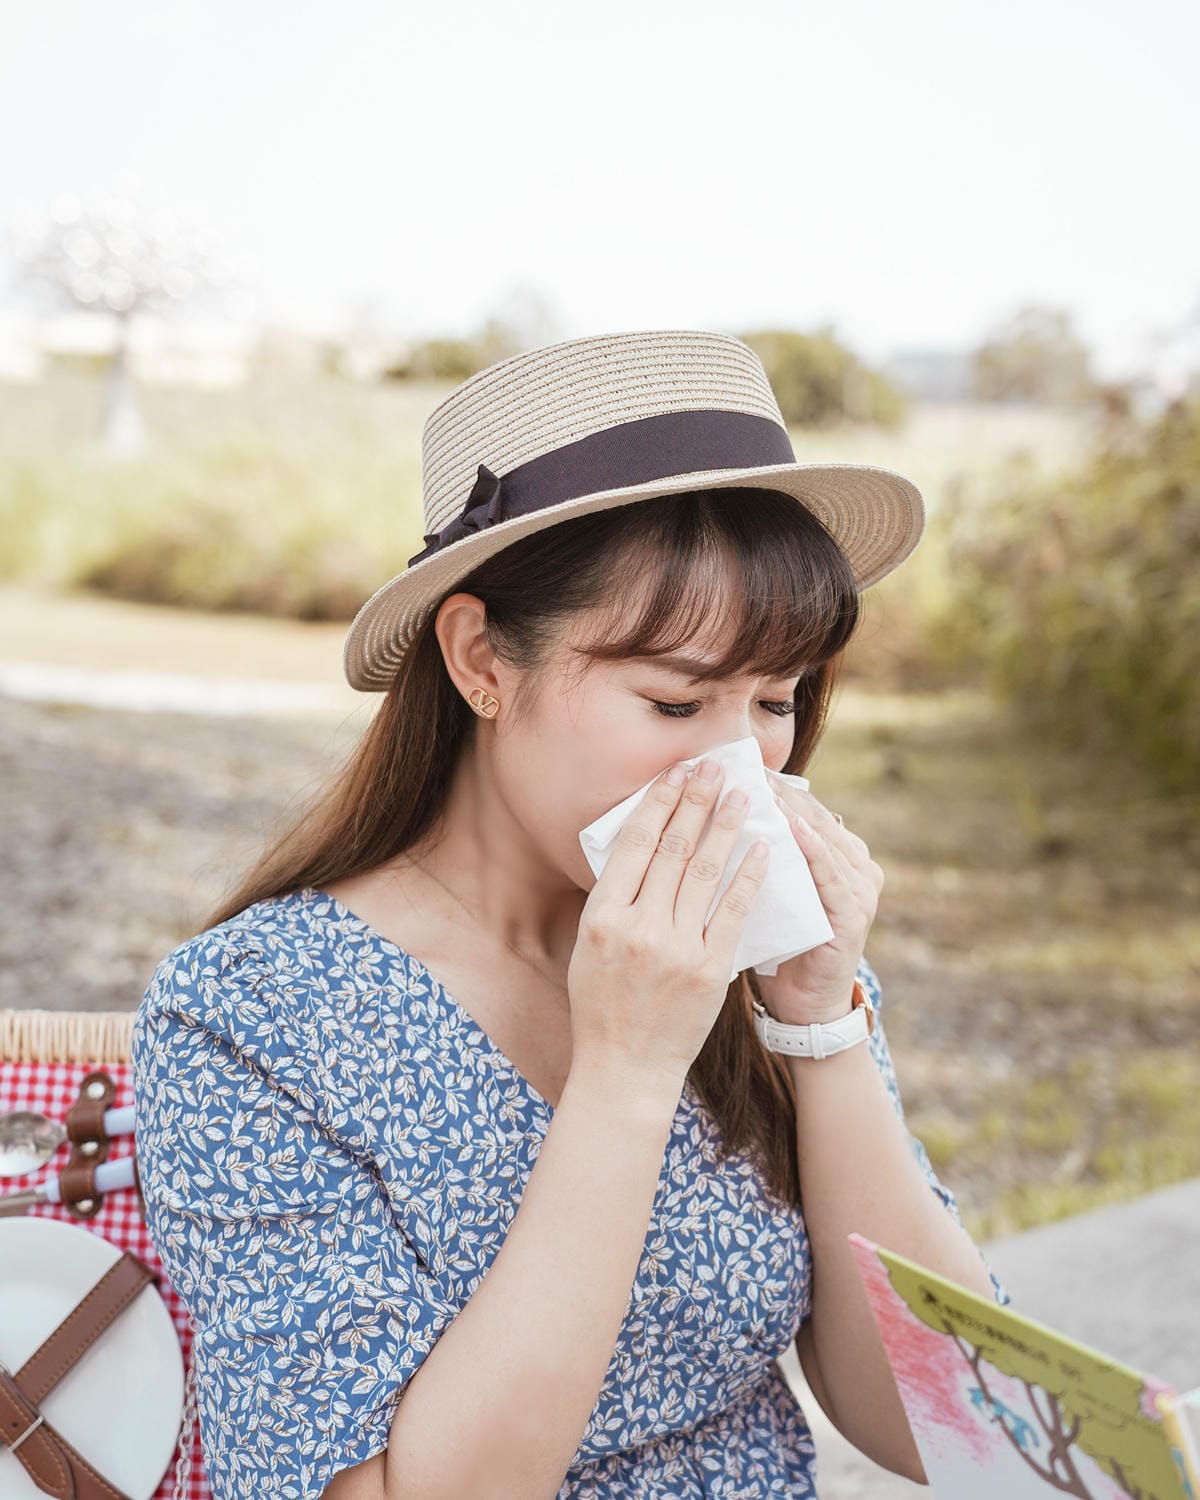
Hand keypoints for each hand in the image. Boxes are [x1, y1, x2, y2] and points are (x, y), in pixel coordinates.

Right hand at [568, 758, 769, 1091]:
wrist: (625, 1068)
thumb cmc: (603, 1003)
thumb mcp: (591, 945)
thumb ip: (614, 898)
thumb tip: (640, 843)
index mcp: (602, 916)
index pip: (635, 844)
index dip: (659, 803)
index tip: (677, 773)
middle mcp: (637, 928)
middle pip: (672, 849)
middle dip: (697, 802)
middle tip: (715, 768)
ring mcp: (676, 949)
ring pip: (705, 873)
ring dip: (726, 827)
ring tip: (744, 796)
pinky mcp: (710, 970)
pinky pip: (734, 912)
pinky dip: (749, 876)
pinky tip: (762, 849)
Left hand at [756, 783, 884, 1026]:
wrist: (800, 1006)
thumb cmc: (778, 943)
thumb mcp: (767, 890)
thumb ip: (759, 855)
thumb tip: (711, 809)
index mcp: (835, 854)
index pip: (799, 807)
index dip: (767, 785)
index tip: (732, 764)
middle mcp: (854, 865)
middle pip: (810, 815)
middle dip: (774, 791)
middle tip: (740, 767)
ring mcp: (859, 889)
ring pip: (821, 838)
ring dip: (790, 811)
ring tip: (760, 787)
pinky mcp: (854, 915)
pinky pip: (831, 876)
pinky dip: (812, 850)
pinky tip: (791, 829)